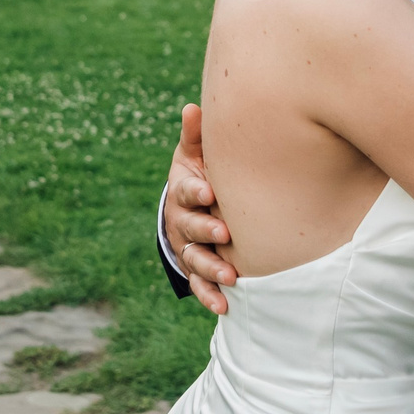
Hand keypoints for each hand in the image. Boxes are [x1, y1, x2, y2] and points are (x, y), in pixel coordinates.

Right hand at [163, 103, 237, 315]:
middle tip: (225, 234)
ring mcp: (188, 247)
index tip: (210, 193)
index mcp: (184, 191)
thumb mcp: (196, 154)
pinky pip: (199, 286)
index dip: (195, 192)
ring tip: (230, 276)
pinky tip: (224, 306)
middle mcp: (183, 222)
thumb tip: (193, 107)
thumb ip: (197, 136)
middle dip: (206, 231)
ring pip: (195, 260)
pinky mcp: (196, 269)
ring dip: (211, 269)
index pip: (186, 191)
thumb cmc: (202, 174)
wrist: (194, 206)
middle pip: (190, 228)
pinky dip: (209, 297)